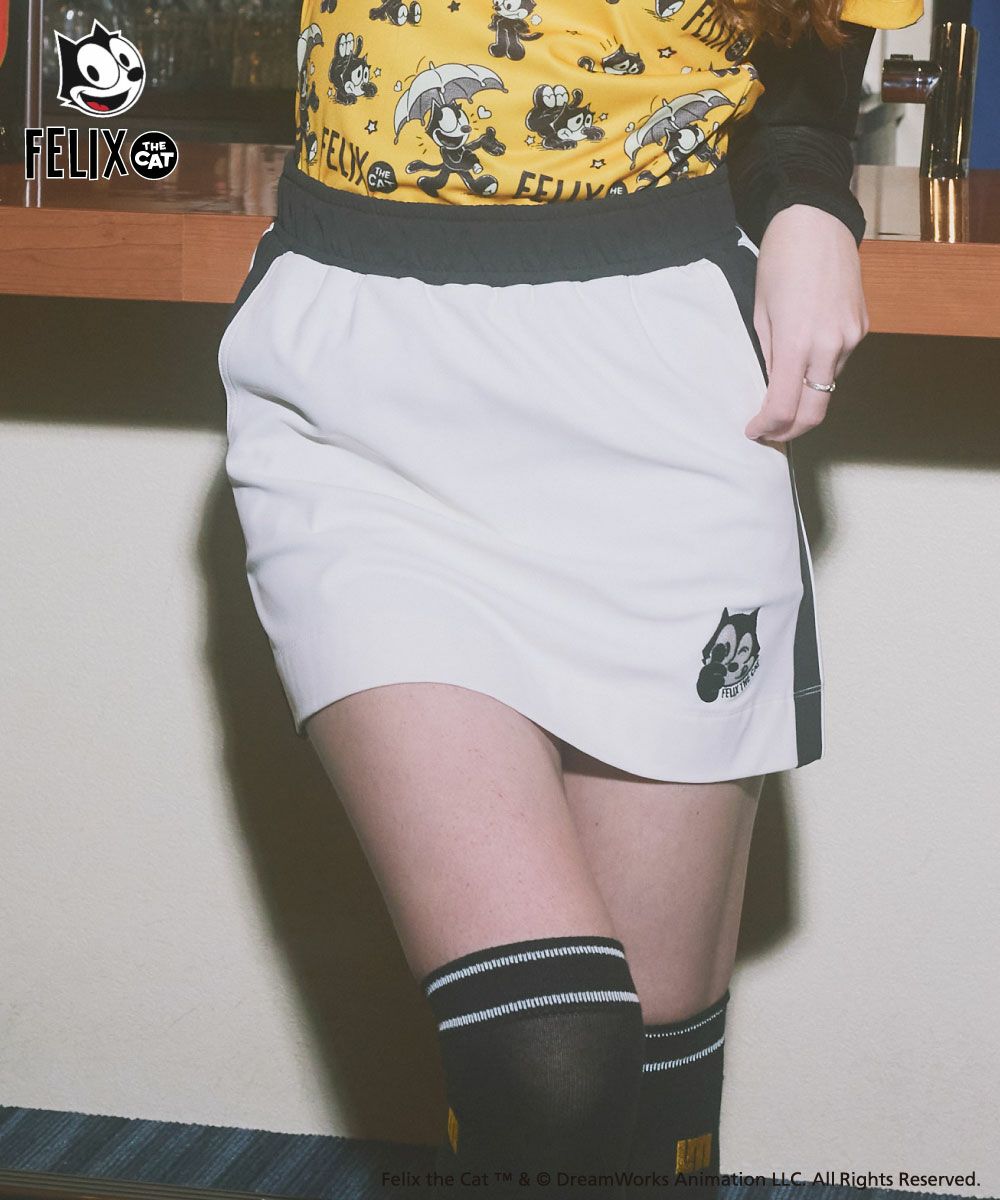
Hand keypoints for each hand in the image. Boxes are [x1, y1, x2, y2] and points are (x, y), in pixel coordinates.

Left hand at [745, 204, 868, 442]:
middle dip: (791, 429)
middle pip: (815, 411)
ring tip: (784, 396)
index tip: (754, 431)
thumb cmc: (779, 263)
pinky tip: (806, 362)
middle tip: (771, 431)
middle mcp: (831, 345)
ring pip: (828, 387)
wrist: (817, 223)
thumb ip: (770, 356)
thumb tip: (771, 389)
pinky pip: (839, 362)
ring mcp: (851, 337)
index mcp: (798, 342)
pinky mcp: (862, 327)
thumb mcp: (761, 314)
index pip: (785, 407)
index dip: (768, 427)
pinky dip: (821, 371)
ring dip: (806, 399)